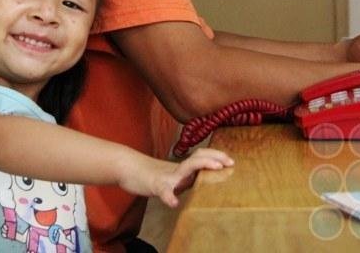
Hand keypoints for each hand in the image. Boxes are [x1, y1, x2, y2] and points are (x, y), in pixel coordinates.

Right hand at [119, 148, 233, 207]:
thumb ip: (187, 178)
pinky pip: (163, 191)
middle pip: (198, 157)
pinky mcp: (154, 184)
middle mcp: (177, 169)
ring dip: (202, 165)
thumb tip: (204, 179)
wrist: (129, 169)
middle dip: (215, 157)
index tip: (231, 160)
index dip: (216, 156)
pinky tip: (174, 203)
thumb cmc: (152, 175)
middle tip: (230, 161)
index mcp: (183, 169)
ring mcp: (166, 176)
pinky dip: (169, 197)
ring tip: (216, 168)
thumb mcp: (173, 177)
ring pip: (185, 169)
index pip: (202, 157)